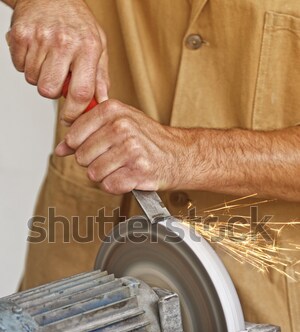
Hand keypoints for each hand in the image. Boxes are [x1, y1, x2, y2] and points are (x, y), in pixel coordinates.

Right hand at [6, 0, 108, 123]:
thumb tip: (101, 104)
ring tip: (49, 58)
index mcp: (87, 48)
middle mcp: (64, 42)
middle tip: (57, 77)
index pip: (81, 93)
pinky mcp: (20, 35)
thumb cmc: (76, 22)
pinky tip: (37, 51)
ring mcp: (40, 37)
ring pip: (33, 80)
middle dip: (52, 91)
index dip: (74, 112)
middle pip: (49, 90)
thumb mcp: (98, 46)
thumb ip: (100, 77)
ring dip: (40, 75)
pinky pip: (19, 66)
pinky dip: (26, 63)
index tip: (70, 118)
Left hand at [55, 100, 198, 193]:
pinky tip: (128, 177)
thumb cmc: (149, 140)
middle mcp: (122, 127)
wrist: (180, 155)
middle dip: (94, 163)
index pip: (73, 135)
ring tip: (121, 167)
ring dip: (106, 176)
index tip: (94, 147)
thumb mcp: (117, 124)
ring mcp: (131, 149)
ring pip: (94, 174)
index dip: (79, 147)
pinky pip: (109, 186)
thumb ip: (86, 132)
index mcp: (113, 110)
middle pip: (82, 157)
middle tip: (113, 158)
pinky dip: (116, 186)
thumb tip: (61, 148)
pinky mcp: (139, 171)